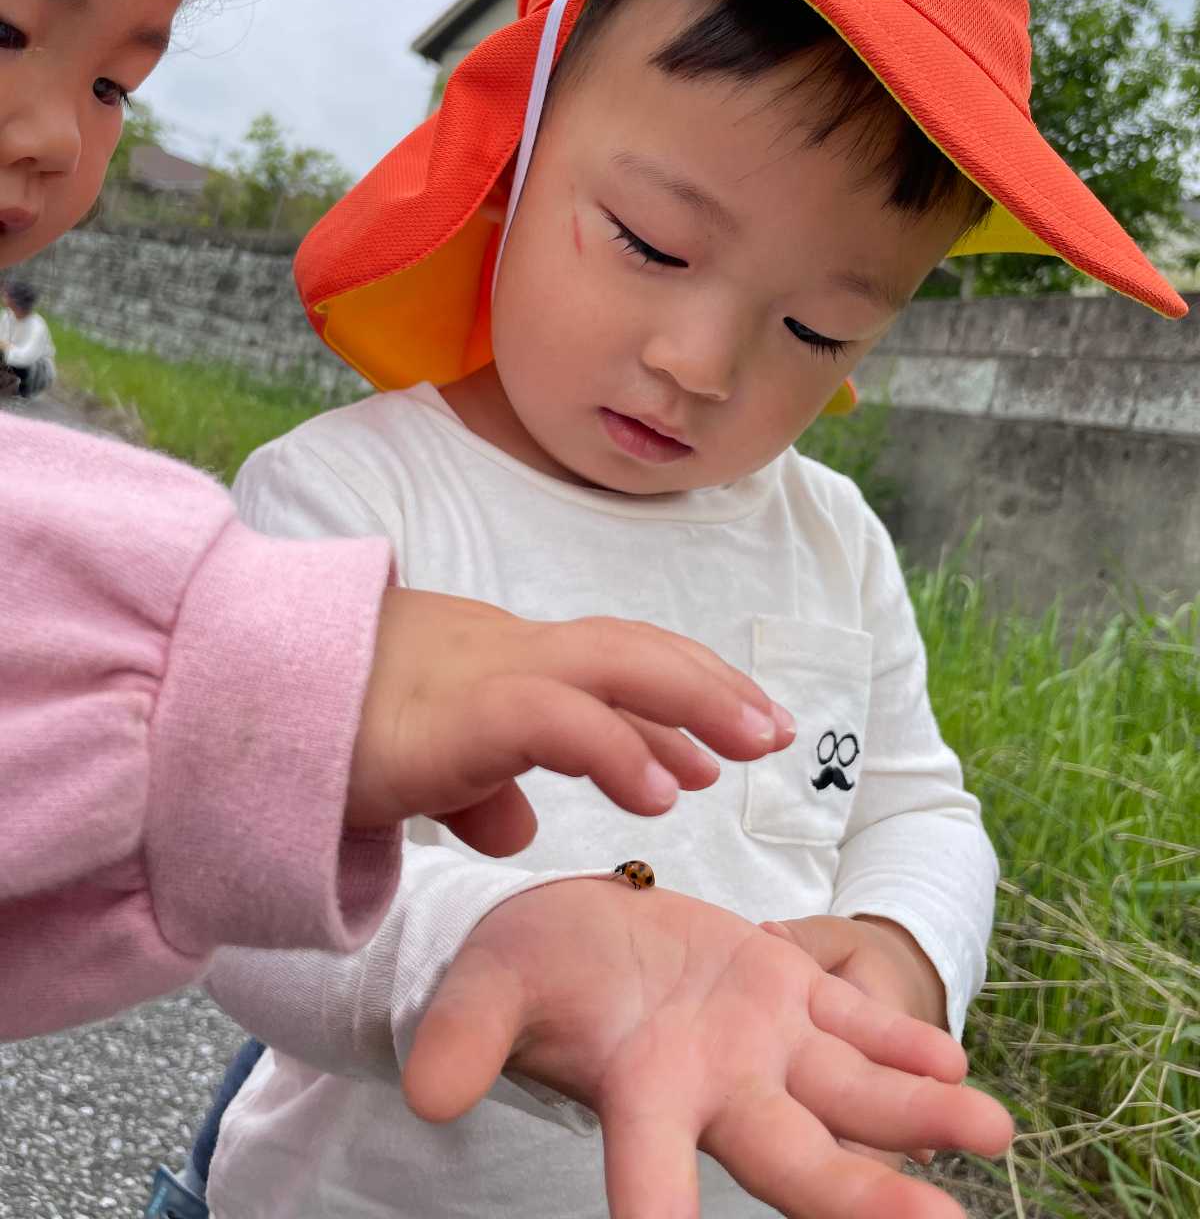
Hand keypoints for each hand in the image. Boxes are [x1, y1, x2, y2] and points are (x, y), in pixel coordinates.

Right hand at [346, 587, 794, 845]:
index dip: (677, 693)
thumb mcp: (424, 767)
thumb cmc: (327, 734)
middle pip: (632, 649)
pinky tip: (664, 788)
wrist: (248, 709)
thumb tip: (520, 828)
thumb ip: (480, 790)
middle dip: (711, 685)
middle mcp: (506, 652)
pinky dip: (619, 745)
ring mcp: (487, 670)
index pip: (608, 664)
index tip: (726, 739)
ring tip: (754, 743)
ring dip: (695, 699)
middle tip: (774, 729)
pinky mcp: (461, 709)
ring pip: (615, 661)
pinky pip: (558, 717)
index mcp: (500, 663)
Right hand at [405, 880, 1011, 1218]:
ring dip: (920, 1114)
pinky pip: (853, 1023)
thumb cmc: (526, 968)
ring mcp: (758, 1042)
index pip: (654, 1177)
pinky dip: (901, 1039)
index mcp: (638, 1093)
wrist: (574, 928)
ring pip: (849, 1092)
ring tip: (995, 1131)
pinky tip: (951, 1060)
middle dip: (863, 1197)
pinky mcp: (783, 990)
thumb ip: (470, 1034)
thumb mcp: (491, 986)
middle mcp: (712, 1086)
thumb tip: (425, 1090)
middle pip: (794, 1158)